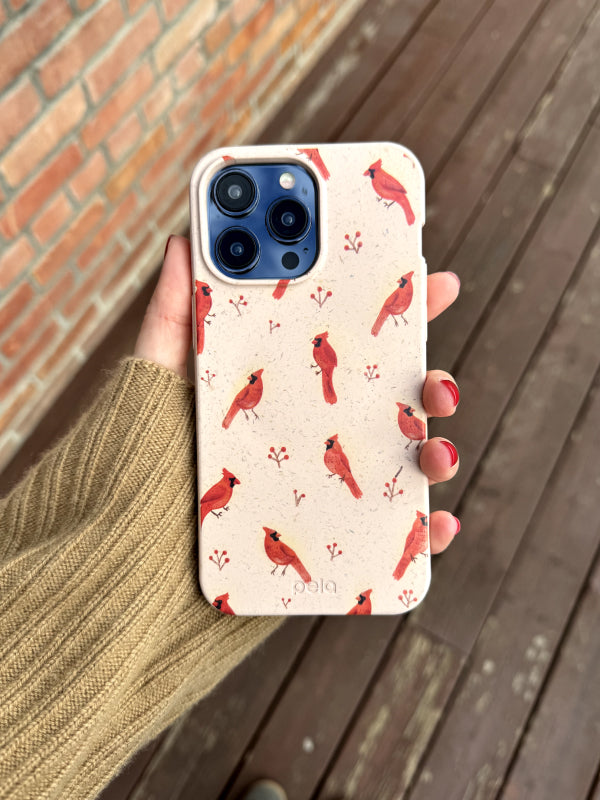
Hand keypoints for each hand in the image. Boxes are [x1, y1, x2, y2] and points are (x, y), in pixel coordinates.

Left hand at [134, 236, 460, 552]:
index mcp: (295, 386)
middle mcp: (323, 432)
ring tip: (434, 455)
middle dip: (434, 385)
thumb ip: (174, 315)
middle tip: (435, 383)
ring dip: (441, 455)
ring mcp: (335, 485)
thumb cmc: (152, 453)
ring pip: (409, 466)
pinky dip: (427, 534)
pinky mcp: (338, 539)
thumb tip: (182, 240)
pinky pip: (395, 538)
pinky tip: (436, 526)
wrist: (140, 544)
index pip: (358, 342)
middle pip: (399, 402)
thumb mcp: (161, 377)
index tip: (432, 279)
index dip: (402, 308)